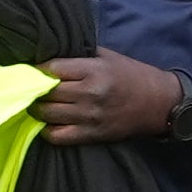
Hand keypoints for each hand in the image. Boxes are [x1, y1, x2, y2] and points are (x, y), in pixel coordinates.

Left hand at [33, 52, 185, 141]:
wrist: (158, 103)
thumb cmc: (132, 75)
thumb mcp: (108, 57)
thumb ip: (79, 56)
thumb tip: (49, 55)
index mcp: (93, 70)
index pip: (51, 69)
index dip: (38, 69)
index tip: (33, 70)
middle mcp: (89, 93)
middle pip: (46, 92)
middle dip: (35, 90)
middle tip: (33, 88)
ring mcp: (89, 116)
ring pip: (47, 114)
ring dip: (37, 109)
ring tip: (38, 103)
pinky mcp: (91, 135)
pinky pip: (57, 136)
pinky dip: (47, 130)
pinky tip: (49, 122)